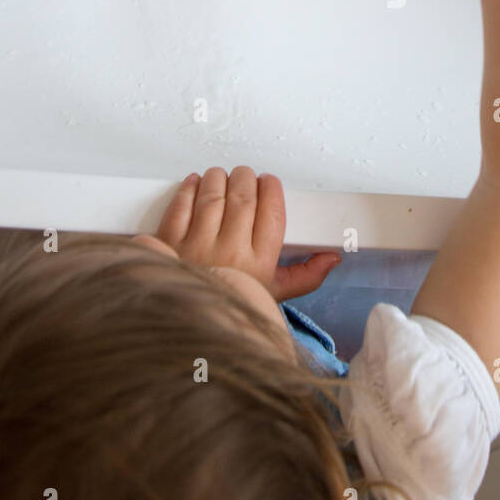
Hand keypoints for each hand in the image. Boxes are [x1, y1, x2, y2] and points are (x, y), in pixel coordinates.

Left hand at [150, 166, 341, 302]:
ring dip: (219, 178)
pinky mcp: (169, 242)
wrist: (186, 322)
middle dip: (246, 178)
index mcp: (258, 265)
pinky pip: (181, 205)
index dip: (271, 189)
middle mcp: (229, 253)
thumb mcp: (271, 295)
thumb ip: (305, 276)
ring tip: (222, 177)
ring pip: (213, 195)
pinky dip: (189, 188)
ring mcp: (196, 247)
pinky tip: (196, 183)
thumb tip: (331, 258)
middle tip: (246, 176)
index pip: (272, 213)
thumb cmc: (230, 305)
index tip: (269, 183)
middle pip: (243, 197)